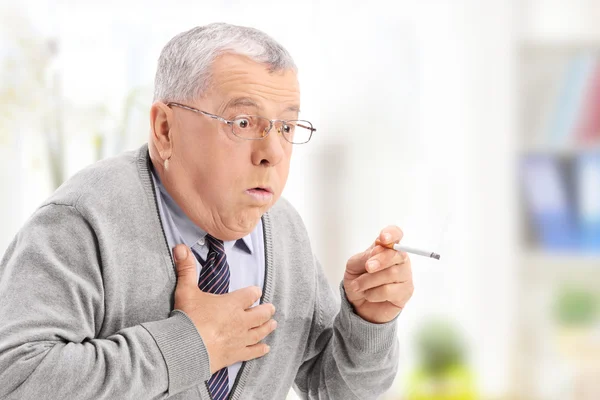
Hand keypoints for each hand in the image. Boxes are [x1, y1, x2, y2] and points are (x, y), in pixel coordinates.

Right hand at [172, 244, 276, 373]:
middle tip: (271, 308)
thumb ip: (186, 269)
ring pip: (260, 331)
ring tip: (273, 324)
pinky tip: (265, 348)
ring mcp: (240, 338)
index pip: (250, 294)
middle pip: (261, 313)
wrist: (185, 349)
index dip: (254, 292)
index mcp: (232, 303)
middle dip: (266, 310)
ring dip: (267, 327)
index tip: (256, 292)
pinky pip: (253, 351)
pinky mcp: (236, 354)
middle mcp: (240, 320)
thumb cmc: (188, 319)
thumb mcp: (186, 291)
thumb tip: (181, 247)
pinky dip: (260, 349)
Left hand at [343, 226, 413, 323]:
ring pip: (391, 273)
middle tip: (367, 267)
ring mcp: (405, 275)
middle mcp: (399, 259)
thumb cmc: (358, 280)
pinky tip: (368, 295)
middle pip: (397, 254)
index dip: (392, 234)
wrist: (358, 304)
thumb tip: (378, 250)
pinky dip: (373, 293)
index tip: (383, 239)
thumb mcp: (354, 265)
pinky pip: (389, 290)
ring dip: (369, 281)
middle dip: (380, 260)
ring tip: (357, 286)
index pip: (396, 234)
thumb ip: (365, 256)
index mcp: (387, 248)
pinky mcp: (405, 292)